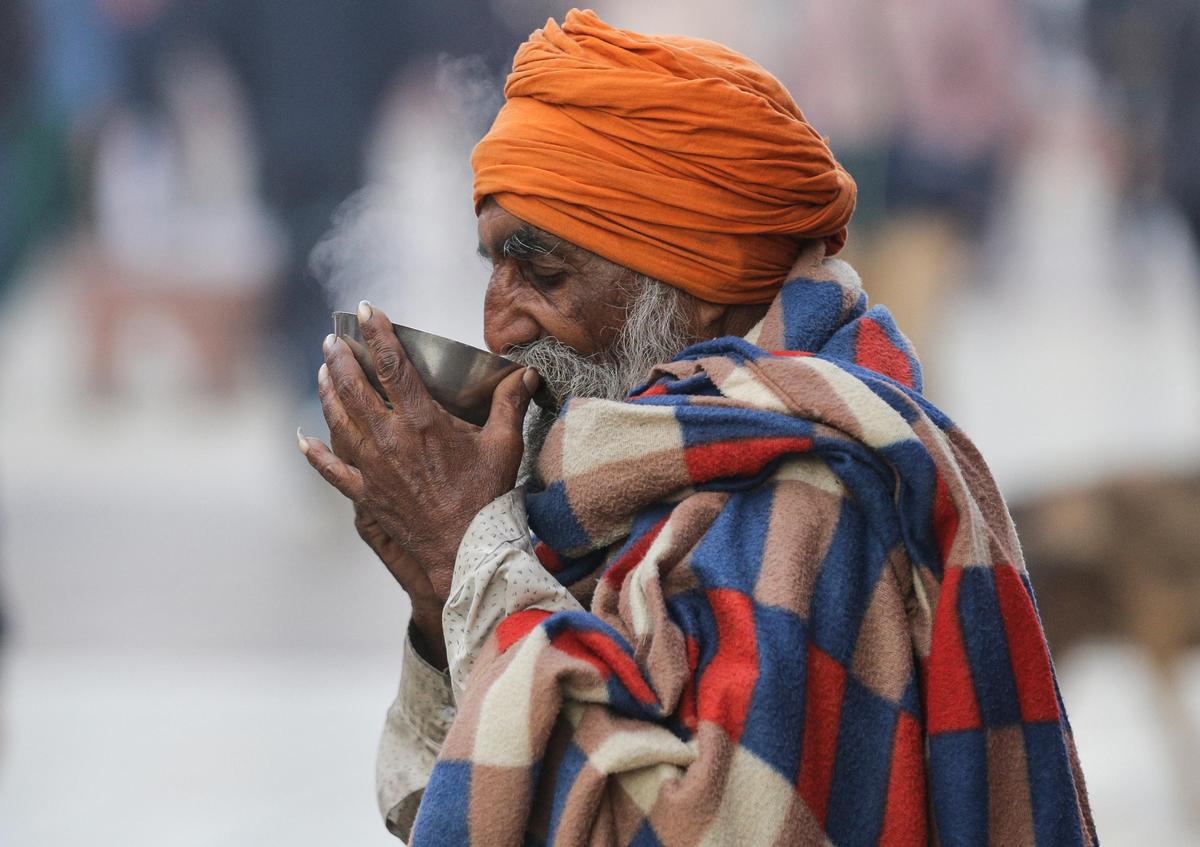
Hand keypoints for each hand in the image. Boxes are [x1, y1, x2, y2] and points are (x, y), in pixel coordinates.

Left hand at [299, 301, 536, 602]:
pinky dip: (314, 452)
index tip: (367, 310)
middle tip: (334, 340)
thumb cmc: (485, 497)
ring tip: (323, 371)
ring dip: (327, 391)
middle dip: (341, 358)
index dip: (377, 333)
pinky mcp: (365, 493)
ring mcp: (372, 467)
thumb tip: (526, 374)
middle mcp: (390, 439)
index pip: (392, 365)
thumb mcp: (504, 445)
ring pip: (338, 420)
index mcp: (422, 421)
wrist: (463, 549)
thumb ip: (510, 404)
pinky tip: (302, 437)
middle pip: (354, 387)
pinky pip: (331, 468)